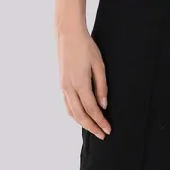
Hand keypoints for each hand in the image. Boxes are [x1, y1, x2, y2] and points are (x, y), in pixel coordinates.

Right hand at [57, 24, 111, 138]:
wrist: (68, 34)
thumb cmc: (86, 46)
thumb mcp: (99, 64)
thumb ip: (101, 86)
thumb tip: (103, 105)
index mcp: (80, 83)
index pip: (91, 109)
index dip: (100, 121)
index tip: (108, 129)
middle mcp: (69, 88)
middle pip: (80, 115)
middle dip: (92, 127)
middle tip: (102, 135)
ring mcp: (63, 86)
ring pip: (71, 112)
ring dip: (82, 123)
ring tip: (93, 128)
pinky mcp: (61, 83)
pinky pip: (66, 104)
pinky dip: (74, 114)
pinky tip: (81, 116)